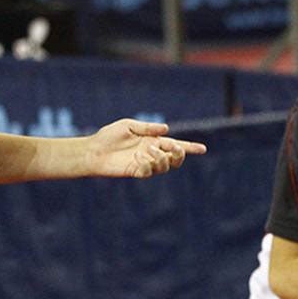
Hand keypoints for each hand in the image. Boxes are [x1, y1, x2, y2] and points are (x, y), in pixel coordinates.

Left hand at [88, 119, 206, 177]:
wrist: (94, 150)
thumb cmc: (109, 136)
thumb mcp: (129, 126)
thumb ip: (148, 128)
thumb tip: (166, 129)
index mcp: (153, 141)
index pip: (175, 145)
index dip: (190, 148)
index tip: (203, 149)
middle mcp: (152, 154)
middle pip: (175, 159)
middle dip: (179, 154)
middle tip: (173, 147)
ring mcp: (145, 164)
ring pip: (165, 166)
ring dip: (160, 157)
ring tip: (146, 149)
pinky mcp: (137, 172)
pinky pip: (149, 171)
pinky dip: (148, 163)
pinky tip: (139, 157)